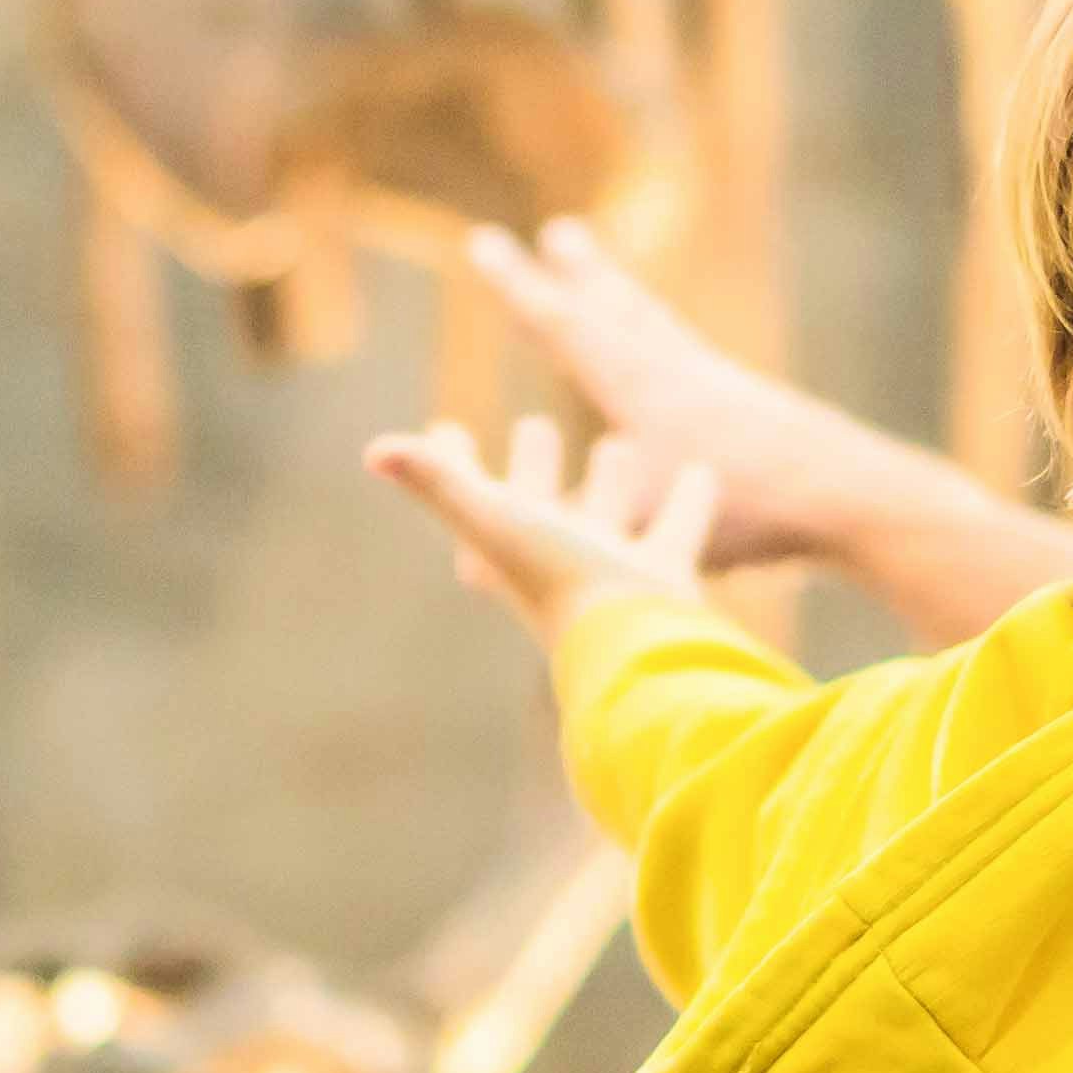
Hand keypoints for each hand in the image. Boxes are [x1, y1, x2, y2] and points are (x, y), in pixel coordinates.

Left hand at [365, 415, 721, 639]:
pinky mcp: (668, 577)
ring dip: (612, 484)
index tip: (442, 428)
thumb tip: (372, 451)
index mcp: (506, 550)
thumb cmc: (558, 581)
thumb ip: (437, 482)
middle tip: (535, 426)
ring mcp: (612, 571)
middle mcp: (555, 561)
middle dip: (534, 469)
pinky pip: (679, 527)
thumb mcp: (494, 519)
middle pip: (537, 508)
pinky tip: (700, 472)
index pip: (468, 497)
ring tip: (618, 445)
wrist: (639, 647)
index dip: (453, 463)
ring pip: (610, 515)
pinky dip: (689, 501)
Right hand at [467, 221, 886, 573]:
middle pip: (619, 309)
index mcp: (638, 384)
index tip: (485, 242)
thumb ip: (558, 532)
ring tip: (614, 285)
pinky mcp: (756, 405)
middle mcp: (677, 369)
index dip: (518, 288)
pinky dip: (678, 351)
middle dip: (582, 276)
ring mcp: (721, 382)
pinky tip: (690, 368)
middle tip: (561, 234)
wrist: (850, 492)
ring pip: (663, 328)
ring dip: (631, 302)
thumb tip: (464, 569)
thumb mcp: (638, 522)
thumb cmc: (745, 506)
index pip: (562, 324)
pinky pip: (700, 363)